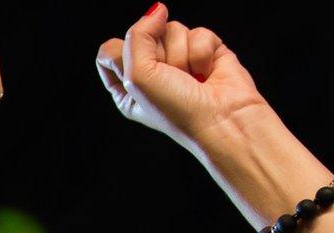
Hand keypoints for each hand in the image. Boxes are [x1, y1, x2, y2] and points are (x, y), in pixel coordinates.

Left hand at [96, 5, 270, 149]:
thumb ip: (137, 36)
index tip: (139, 74)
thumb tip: (158, 9)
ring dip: (182, 55)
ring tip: (192, 78)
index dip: (124, 55)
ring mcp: (179, 60)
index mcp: (126, 86)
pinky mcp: (206, 52)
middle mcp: (151, 73)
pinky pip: (199, 32)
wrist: (223, 120)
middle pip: (144, 34)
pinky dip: (203, 52)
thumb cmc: (177, 110)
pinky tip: (208, 73)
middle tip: (172, 79)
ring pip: (173, 29)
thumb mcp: (138, 75)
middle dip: (160, 56)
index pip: (110, 50)